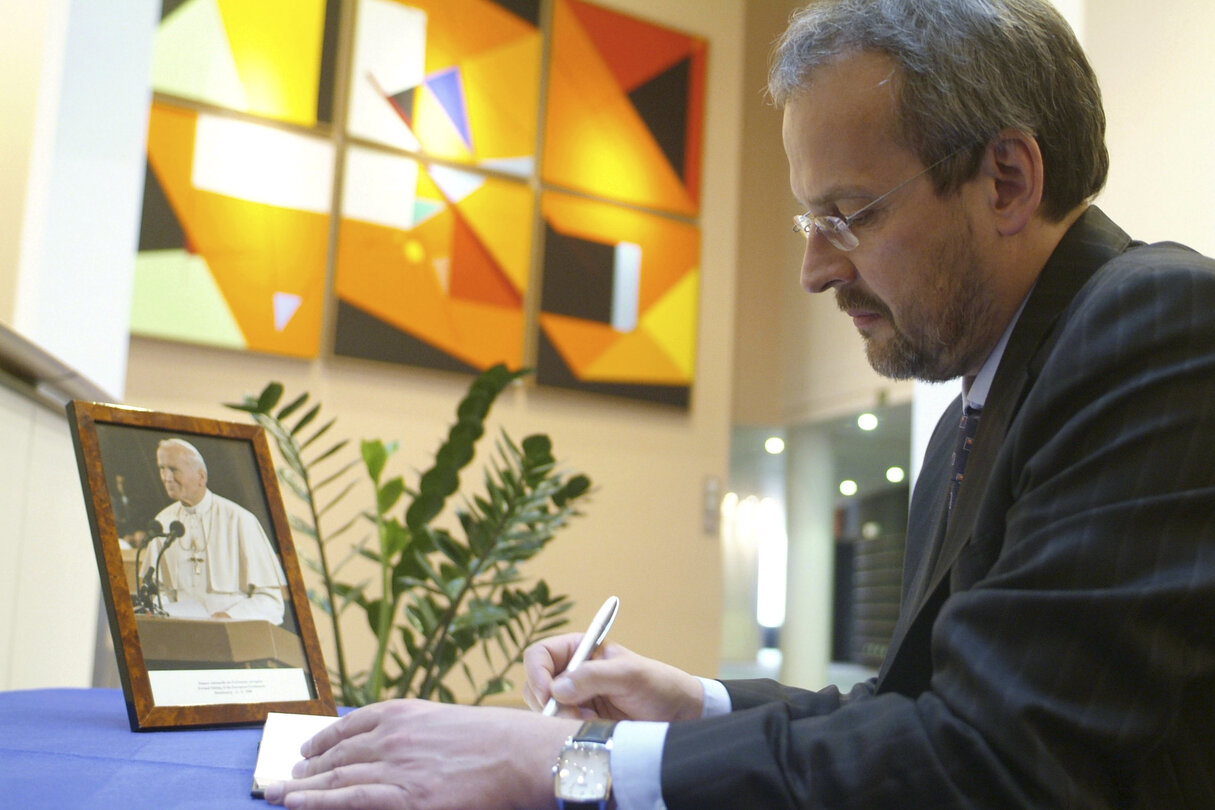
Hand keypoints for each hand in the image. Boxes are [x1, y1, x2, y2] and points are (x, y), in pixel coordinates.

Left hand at [264, 700, 578, 809]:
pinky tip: (298, 803)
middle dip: (305, 767)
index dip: (324, 739)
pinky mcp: (407, 798)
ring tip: (280, 792)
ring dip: (303, 786)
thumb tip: (398, 748)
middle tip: (282, 777)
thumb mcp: (450, 722)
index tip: (308, 749)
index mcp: (405, 712)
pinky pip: (350, 799)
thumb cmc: (499, 738)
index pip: (352, 724)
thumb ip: (419, 733)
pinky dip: (319, 801)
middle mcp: (393, 735)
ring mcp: (397, 767)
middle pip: (338, 753)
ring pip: (337, 778)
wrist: (523, 754)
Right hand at [522, 634, 703, 721]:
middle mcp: (571, 672)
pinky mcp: (579, 721)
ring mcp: (573, 698)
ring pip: (542, 709)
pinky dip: (568, 730)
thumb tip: (557, 688)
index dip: (537, 674)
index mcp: (579, 649)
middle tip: (575, 714)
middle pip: (535, 684)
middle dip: (548, 702)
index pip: (539, 655)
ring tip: (590, 720)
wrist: (677, 716)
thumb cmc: (658, 685)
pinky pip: (557, 727)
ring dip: (559, 718)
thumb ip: (594, 676)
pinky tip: (592, 728)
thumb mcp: (630, 675)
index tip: (550, 696)